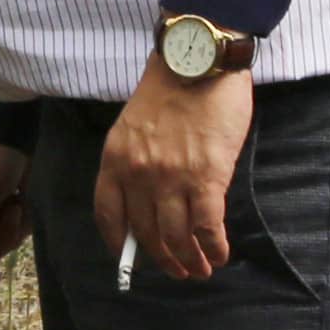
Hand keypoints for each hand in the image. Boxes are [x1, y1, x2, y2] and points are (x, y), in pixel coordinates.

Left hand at [92, 63, 252, 282]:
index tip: (129, 255)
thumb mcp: (134, 125)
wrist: (199, 59)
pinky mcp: (207, 178)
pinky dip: (214, 246)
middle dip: (163, 259)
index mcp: (115, 159)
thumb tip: (149, 201)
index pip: (108, 214)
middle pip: (146, 233)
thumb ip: (135, 161)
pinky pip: (207, 227)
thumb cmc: (170, 87)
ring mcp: (172, 178)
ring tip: (201, 269)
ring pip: (177, 237)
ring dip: (190, 261)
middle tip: (178, 270)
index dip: (119, 242)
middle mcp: (138, 174)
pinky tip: (220, 254)